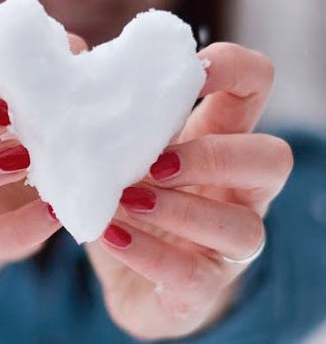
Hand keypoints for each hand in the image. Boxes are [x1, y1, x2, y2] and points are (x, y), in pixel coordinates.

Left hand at [85, 43, 293, 340]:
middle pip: (272, 159)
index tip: (190, 70)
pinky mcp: (204, 286)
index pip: (255, 85)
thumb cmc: (124, 198)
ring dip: (181, 210)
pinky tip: (111, 235)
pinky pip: (194, 276)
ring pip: (243, 227)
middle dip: (215, 156)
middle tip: (155, 162)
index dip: (234, 68)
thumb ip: (105, 110)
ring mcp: (228, 243)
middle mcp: (238, 190)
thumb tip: (71, 57)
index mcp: (218, 138)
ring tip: (125, 200)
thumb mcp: (118, 148)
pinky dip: (149, 253)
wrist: (123, 273)